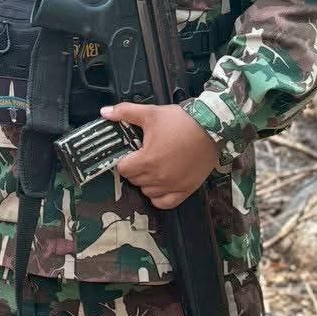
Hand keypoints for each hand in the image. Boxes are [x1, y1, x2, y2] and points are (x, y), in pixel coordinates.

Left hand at [100, 102, 217, 208]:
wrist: (213, 128)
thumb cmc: (180, 121)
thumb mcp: (151, 113)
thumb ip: (125, 112)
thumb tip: (104, 112)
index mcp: (146, 160)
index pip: (123, 169)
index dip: (125, 160)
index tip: (131, 154)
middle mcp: (158, 177)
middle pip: (135, 181)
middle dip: (135, 170)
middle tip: (143, 158)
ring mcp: (172, 186)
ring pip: (148, 192)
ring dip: (146, 183)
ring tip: (153, 169)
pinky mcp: (186, 190)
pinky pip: (165, 203)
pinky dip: (159, 197)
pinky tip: (161, 186)